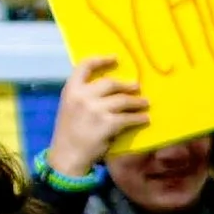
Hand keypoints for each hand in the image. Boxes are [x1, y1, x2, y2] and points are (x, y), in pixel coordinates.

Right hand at [48, 56, 149, 174]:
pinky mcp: (108, 123)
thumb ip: (83, 96)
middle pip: (110, 83)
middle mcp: (82, 96)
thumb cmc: (69, 132)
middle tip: (137, 87)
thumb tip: (107, 88)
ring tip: (145, 103)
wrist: (67, 155)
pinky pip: (128, 118)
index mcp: (71, 90)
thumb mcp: (70, 107)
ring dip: (137, 102)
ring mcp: (96, 109)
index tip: (116, 58)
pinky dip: (139, 118)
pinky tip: (145, 119)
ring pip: (123, 100)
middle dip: (126, 85)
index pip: (84, 66)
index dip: (101, 60)